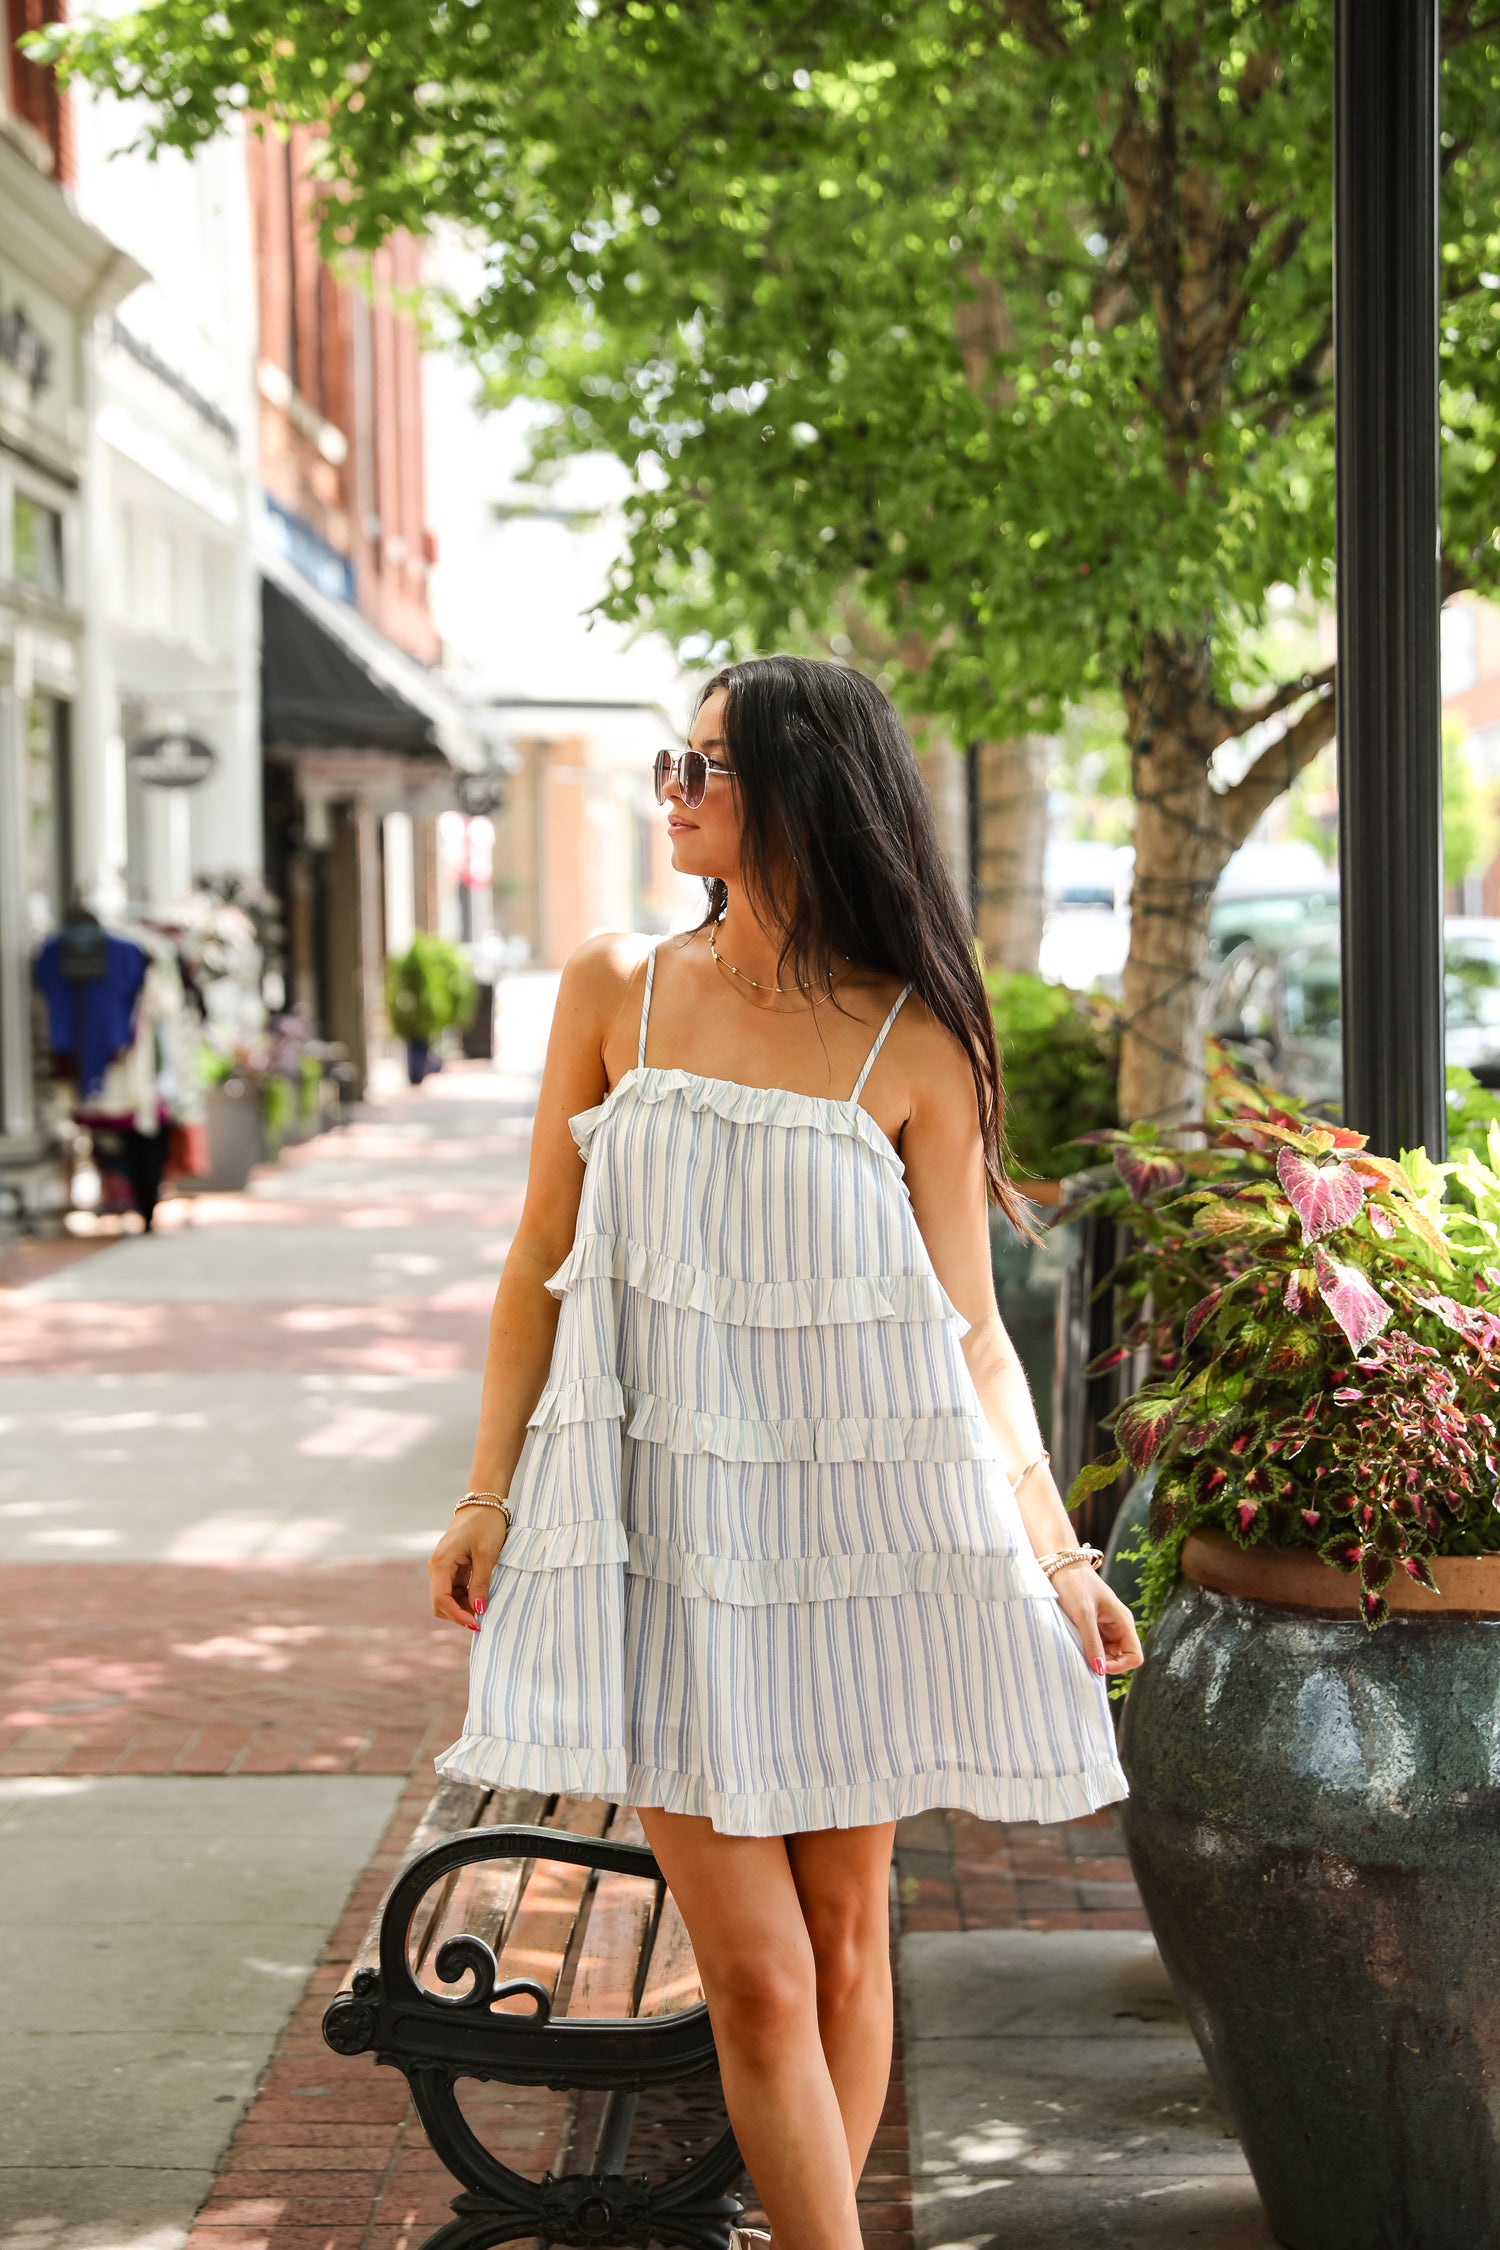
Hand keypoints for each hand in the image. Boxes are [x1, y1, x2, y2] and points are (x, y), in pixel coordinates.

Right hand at [429, 1506, 508, 1631]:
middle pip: (440, 1604)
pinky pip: (453, 1591)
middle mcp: (437, 1567)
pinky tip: (481, 1598)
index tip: (477, 1624)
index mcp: (441, 1563)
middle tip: (483, 1619)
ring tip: (484, 1608)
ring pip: (446, 1599)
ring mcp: (443, 1568)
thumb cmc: (485, 1524)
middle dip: (459, 1614)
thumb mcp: (487, 1554)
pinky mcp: (451, 1568)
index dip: (458, 1616)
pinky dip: (465, 1599)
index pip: (442, 1600)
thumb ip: (481, 1583)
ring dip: (463, 1608)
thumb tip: (478, 1610)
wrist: (483, 1503)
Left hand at [1051, 1565, 1143, 1679]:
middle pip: (1121, 1658)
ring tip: (1077, 1649)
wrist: (1060, 1565)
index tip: (1098, 1664)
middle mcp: (1118, 1626)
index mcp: (1123, 1621)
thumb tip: (1099, 1670)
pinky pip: (1095, 1645)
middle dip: (1105, 1663)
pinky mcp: (1092, 1625)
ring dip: (1095, 1656)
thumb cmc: (1075, 1584)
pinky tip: (1074, 1644)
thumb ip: (1092, 1642)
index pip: (1135, 1656)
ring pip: (1107, 1654)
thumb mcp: (1083, 1614)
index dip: (1120, 1666)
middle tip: (1084, 1658)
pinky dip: (1087, 1649)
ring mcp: (1105, 1626)